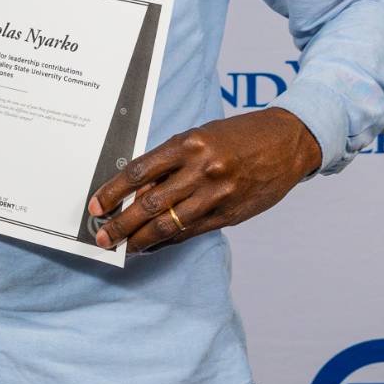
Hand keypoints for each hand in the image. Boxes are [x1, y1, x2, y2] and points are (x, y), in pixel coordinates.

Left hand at [87, 108, 322, 253]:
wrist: (287, 142)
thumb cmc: (237, 136)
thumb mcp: (199, 137)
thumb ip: (169, 162)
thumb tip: (135, 191)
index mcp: (189, 144)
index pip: (138, 172)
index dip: (112, 192)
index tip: (95, 206)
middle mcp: (202, 170)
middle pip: (149, 203)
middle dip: (121, 223)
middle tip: (102, 237)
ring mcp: (218, 195)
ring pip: (169, 224)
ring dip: (141, 239)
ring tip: (123, 247)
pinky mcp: (230, 215)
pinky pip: (191, 232)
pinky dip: (168, 241)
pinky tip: (152, 245)